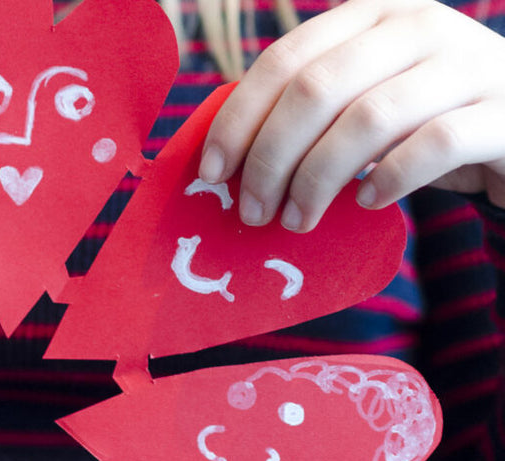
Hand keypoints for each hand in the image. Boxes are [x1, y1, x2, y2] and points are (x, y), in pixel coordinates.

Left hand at [198, 0, 504, 231]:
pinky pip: (434, 143)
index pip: (285, 60)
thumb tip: (226, 161)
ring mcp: (467, 63)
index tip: (212, 172)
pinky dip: (391, 178)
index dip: (240, 118)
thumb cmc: (427, 120)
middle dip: (271, 158)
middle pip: (316, 89)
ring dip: (318, 179)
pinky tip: (368, 203)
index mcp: (372, 14)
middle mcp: (419, 25)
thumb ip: (310, 112)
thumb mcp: (365, 101)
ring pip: (368, 118)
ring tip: (298, 220)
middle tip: (252, 211)